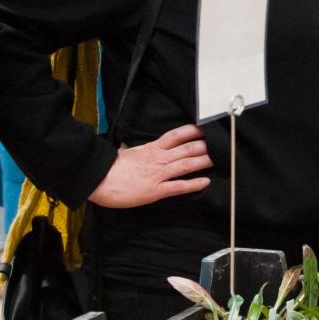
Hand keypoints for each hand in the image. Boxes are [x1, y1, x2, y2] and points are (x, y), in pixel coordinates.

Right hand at [88, 124, 212, 208]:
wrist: (98, 178)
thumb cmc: (108, 166)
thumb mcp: (124, 153)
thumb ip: (133, 151)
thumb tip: (129, 149)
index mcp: (151, 148)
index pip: (176, 135)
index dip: (192, 131)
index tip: (204, 128)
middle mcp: (158, 158)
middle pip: (187, 149)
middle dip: (205, 146)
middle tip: (220, 144)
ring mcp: (158, 174)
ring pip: (186, 165)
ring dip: (204, 161)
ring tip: (218, 159)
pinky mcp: (156, 191)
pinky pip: (178, 186)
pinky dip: (193, 184)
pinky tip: (205, 182)